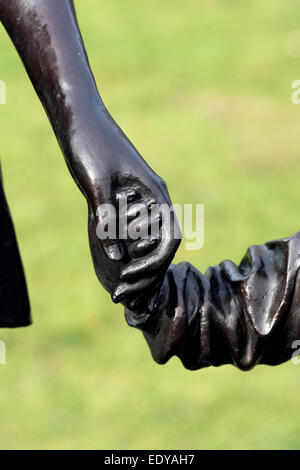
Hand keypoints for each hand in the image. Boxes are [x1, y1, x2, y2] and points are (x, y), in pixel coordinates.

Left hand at [68, 110, 180, 303]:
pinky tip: (110, 261)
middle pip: (161, 243)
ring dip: (137, 262)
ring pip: (148, 238)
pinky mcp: (123, 198)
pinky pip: (132, 230)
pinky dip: (125, 248)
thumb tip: (118, 259)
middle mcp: (152, 197)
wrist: (80, 121)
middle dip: (146, 270)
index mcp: (154, 192)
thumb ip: (107, 218)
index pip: (170, 238)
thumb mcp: (96, 182)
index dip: (155, 264)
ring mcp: (139, 198)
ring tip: (117, 283)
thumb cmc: (90, 145)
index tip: (131, 279)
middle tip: (121, 292)